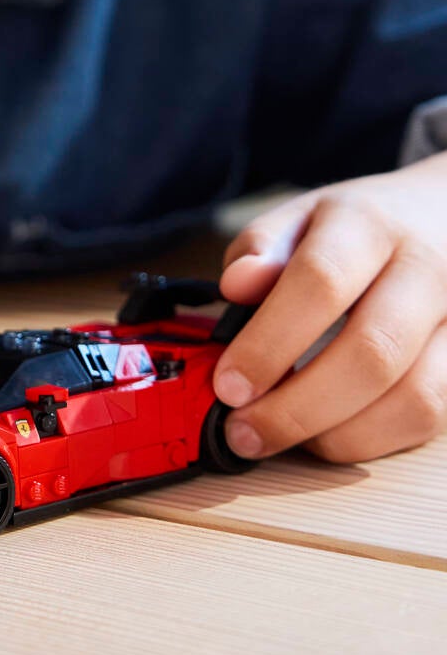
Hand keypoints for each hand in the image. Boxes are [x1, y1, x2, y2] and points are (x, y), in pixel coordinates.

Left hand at [213, 153, 446, 463]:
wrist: (442, 215)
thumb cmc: (359, 228)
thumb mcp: (302, 217)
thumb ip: (262, 247)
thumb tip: (237, 284)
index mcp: (370, 224)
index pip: (321, 282)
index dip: (270, 341)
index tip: (229, 385)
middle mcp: (425, 269)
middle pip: (372, 351)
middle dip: (298, 406)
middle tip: (244, 431)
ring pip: (411, 397)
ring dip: (335, 434)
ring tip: (281, 437)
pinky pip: (428, 417)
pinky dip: (370, 440)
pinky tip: (327, 433)